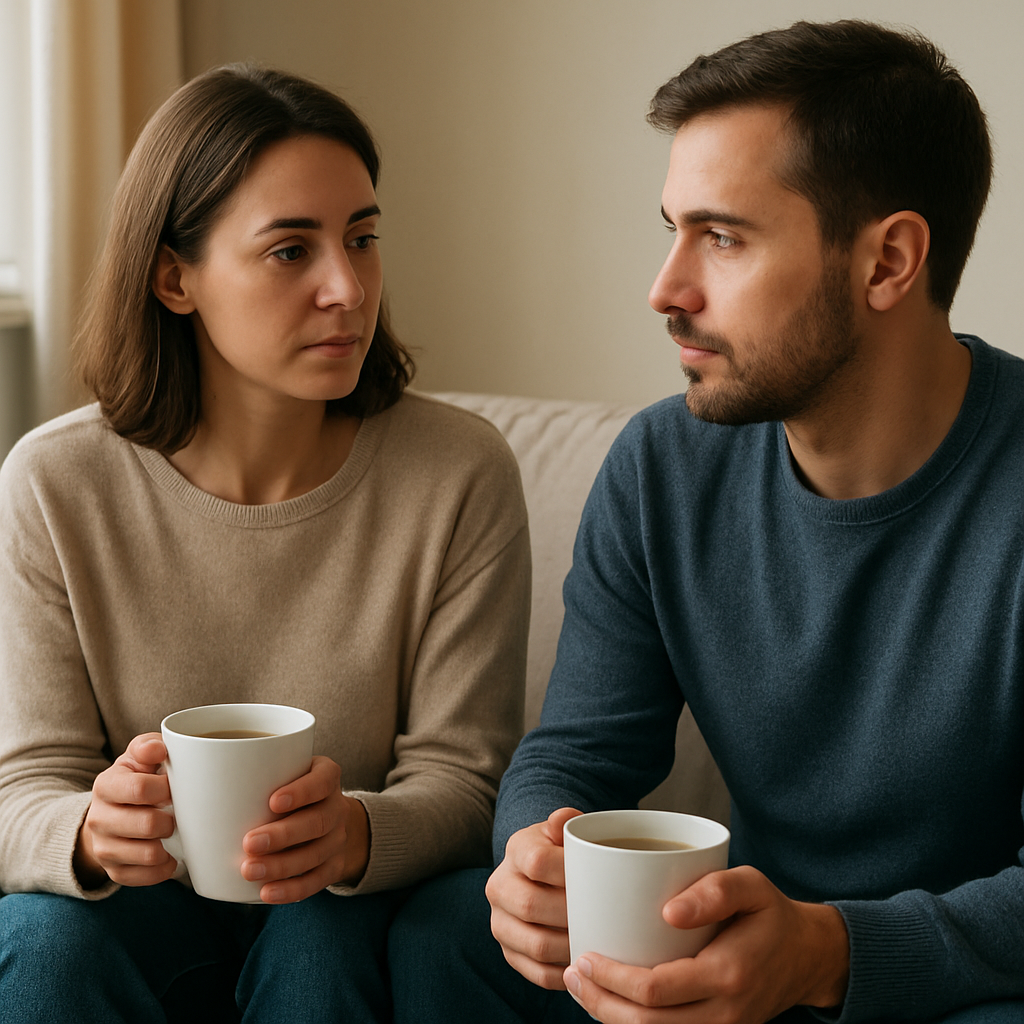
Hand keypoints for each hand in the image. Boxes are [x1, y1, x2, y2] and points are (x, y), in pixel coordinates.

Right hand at [75, 732, 176, 888]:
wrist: (110, 812)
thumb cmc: (135, 779)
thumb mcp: (138, 756)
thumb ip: (148, 746)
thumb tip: (159, 748)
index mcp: (106, 785)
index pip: (139, 789)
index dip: (166, 788)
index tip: (175, 787)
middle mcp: (99, 818)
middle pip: (147, 825)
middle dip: (171, 819)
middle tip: (178, 813)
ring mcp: (104, 847)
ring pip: (148, 854)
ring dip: (168, 845)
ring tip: (173, 833)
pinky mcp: (113, 871)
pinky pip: (143, 878)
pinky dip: (163, 869)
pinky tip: (169, 856)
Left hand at [240, 755, 367, 903]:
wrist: (328, 819)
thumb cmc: (290, 790)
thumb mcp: (283, 773)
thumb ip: (254, 775)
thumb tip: (194, 784)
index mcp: (327, 777)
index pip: (322, 781)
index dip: (302, 792)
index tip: (273, 802)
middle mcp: (337, 807)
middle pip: (318, 821)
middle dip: (283, 835)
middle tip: (249, 843)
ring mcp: (338, 839)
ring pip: (315, 854)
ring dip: (282, 865)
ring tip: (249, 871)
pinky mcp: (334, 866)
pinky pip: (316, 881)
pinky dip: (291, 889)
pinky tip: (266, 892)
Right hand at [485, 807, 582, 988]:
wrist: (543, 872)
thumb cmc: (564, 852)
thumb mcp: (566, 832)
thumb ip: (567, 823)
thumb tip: (563, 819)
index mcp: (516, 850)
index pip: (536, 862)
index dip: (568, 873)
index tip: (597, 879)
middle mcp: (499, 885)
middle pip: (532, 906)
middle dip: (572, 914)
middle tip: (603, 917)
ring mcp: (500, 922)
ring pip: (536, 945)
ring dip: (571, 946)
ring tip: (597, 941)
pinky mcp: (509, 952)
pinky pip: (537, 972)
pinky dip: (565, 973)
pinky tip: (584, 962)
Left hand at [562, 865, 849, 1022]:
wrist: (809, 957)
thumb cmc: (772, 913)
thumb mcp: (752, 885)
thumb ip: (714, 891)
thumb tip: (668, 911)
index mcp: (728, 975)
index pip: (656, 990)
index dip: (612, 979)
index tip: (583, 955)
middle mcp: (725, 1014)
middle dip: (600, 1002)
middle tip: (571, 973)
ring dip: (610, 1018)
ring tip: (580, 988)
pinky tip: (609, 1004)